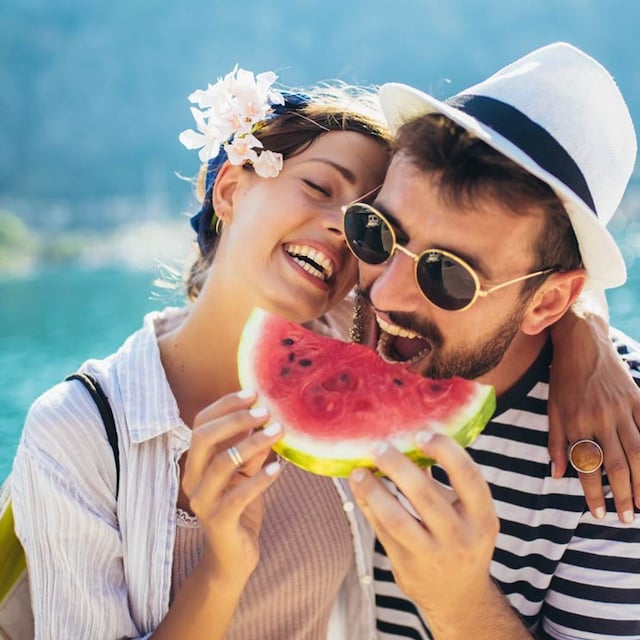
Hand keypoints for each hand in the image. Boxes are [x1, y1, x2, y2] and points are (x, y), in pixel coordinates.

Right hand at [181, 390, 283, 582]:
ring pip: (222, 463)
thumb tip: (269, 420)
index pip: (200, 424)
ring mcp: (203, 501)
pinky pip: (238, 495)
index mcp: (195, 463)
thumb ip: (252, 449)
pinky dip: (260, 479)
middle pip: (203, 437)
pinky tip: (279, 469)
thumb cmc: (240, 507)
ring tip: (278, 432)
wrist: (232, 557)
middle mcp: (192, 479)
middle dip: (235, 419)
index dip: (225, 405)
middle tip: (266, 411)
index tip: (253, 393)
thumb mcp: (246, 473)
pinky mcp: (218, 521)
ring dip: (253, 443)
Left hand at [348, 434, 521, 637]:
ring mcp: (432, 556)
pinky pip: (382, 531)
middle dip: (398, 467)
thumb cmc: (461, 539)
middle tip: (380, 447)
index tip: (421, 434)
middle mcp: (460, 538)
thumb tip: (408, 438)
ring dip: (374, 490)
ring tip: (359, 470)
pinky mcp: (406, 566)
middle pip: (425, 496)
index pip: (469, 477)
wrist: (460, 598)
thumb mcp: (465, 512)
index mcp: (482, 517)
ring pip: (396, 518)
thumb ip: (440, 480)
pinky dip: (367, 505)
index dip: (445, 451)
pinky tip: (358, 488)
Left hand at [549, 313, 639, 522]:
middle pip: (616, 465)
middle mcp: (600, 419)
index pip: (587, 468)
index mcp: (576, 423)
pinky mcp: (637, 399)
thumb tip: (558, 476)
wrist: (582, 343)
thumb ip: (556, 443)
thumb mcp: (552, 410)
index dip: (594, 494)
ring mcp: (622, 409)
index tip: (599, 514)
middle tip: (628, 519)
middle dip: (622, 496)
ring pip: (638, 452)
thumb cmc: (562, 379)